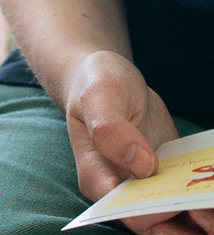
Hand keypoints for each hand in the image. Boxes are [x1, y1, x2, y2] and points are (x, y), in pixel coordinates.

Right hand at [61, 50, 196, 231]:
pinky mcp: (166, 178)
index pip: (132, 213)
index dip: (161, 215)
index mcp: (99, 178)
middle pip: (159, 224)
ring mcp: (145, 186)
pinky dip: (205, 200)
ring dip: (202, 217)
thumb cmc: (95, 83)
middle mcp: (122, 191)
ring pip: (177, 218)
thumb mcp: (99, 96)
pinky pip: (188, 198)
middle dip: (191, 227)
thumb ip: (110, 129)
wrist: (107, 78)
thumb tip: (141, 165)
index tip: (191, 204)